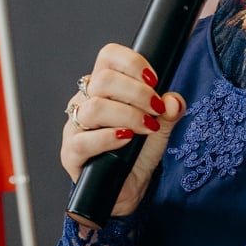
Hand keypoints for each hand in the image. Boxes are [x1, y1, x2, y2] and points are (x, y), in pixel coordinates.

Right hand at [62, 44, 187, 218]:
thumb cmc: (137, 153)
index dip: (132, 62)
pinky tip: (126, 140)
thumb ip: (169, 112)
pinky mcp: (71, 153)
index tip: (154, 80)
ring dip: (128, 115)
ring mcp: (75, 126)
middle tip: (155, 110)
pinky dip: (108, 138)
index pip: (108, 57)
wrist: (126, 189)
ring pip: (94, 108)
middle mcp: (85, 101)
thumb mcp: (159, 129)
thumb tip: (174, 100)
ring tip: (147, 127)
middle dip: (137, 93)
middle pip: (102, 79)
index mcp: (103, 87)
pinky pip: (84, 140)